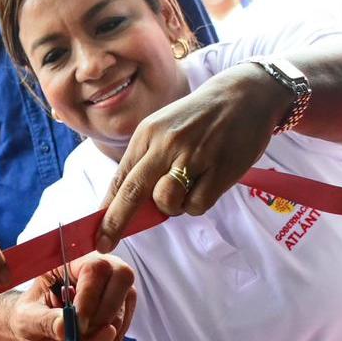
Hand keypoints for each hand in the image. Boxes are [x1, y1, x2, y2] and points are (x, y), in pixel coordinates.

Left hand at [3, 254, 134, 340]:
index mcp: (70, 258)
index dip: (89, 298)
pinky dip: (109, 338)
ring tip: (80, 340)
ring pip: (125, 302)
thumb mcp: (27, 318)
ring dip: (105, 329)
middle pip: (121, 277)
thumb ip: (44, 321)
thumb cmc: (30, 315)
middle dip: (103, 314)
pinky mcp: (123, 304)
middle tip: (81, 335)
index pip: (94, 268)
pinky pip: (126, 322)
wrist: (37, 327)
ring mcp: (115, 283)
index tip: (78, 326)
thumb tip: (65, 327)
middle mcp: (99, 264)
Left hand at [97, 71, 287, 251]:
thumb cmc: (199, 119)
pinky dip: (196, 204)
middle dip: (115, 222)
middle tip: (105, 244)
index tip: (97, 233)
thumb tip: (127, 206)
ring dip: (171, 207)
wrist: (244, 96)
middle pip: (133, 192)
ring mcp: (194, 156)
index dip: (106, 209)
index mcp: (148, 133)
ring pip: (167, 202)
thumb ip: (146, 163)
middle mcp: (167, 144)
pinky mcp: (220, 169)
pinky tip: (206, 184)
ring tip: (185, 189)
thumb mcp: (164, 130)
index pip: (121, 177)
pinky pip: (197, 205)